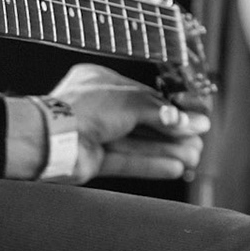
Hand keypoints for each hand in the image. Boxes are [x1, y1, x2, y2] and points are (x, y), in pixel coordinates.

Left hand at [47, 63, 209, 183]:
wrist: (51, 139)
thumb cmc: (83, 109)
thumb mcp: (130, 100)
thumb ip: (158, 111)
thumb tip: (181, 119)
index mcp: (102, 83)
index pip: (145, 97)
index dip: (171, 109)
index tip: (193, 118)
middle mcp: (99, 108)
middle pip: (144, 121)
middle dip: (173, 132)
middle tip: (198, 139)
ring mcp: (96, 135)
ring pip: (138, 143)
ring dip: (167, 150)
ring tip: (193, 157)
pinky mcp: (94, 160)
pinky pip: (127, 161)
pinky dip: (151, 164)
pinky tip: (174, 167)